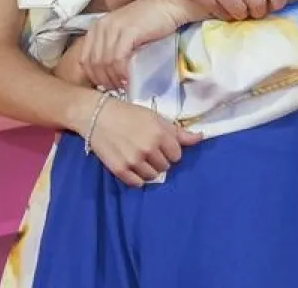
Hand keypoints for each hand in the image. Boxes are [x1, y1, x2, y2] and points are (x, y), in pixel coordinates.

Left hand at [78, 0, 195, 90]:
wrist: (170, 4)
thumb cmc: (151, 20)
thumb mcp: (125, 33)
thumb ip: (114, 46)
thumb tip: (108, 73)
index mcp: (97, 26)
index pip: (85, 59)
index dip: (94, 77)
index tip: (106, 86)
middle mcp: (101, 25)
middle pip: (93, 63)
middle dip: (103, 81)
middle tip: (116, 90)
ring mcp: (113, 27)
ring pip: (104, 62)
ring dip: (113, 79)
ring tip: (123, 86)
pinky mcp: (127, 31)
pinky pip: (117, 58)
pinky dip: (121, 72)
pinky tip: (128, 79)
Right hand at [83, 98, 201, 186]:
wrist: (98, 115)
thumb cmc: (129, 114)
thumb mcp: (155, 118)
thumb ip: (178, 132)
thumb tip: (200, 138)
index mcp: (160, 134)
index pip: (177, 155)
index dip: (170, 150)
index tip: (161, 145)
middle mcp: (149, 148)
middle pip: (165, 166)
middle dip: (160, 159)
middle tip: (148, 149)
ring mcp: (134, 160)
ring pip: (153, 176)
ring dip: (149, 169)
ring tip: (139, 157)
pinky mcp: (120, 169)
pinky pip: (137, 183)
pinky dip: (137, 178)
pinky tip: (132, 166)